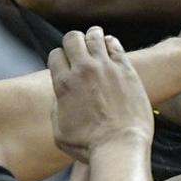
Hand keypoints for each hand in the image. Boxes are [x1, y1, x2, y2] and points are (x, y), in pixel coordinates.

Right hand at [49, 27, 152, 161]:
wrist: (120, 143)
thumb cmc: (88, 144)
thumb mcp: (59, 132)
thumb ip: (57, 108)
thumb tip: (61, 96)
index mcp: (63, 84)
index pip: (55, 54)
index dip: (60, 58)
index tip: (67, 65)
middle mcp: (83, 70)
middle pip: (72, 38)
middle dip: (74, 42)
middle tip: (80, 50)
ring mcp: (105, 67)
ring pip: (94, 36)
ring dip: (93, 36)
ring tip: (96, 42)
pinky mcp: (125, 69)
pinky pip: (115, 44)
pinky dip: (110, 42)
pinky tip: (110, 47)